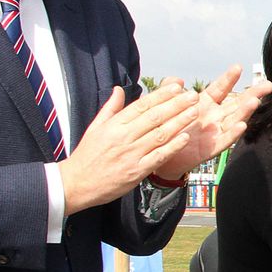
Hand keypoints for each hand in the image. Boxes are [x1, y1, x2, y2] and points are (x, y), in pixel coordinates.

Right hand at [61, 82, 199, 213]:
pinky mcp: (136, 172)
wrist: (77, 184)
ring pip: (160, 135)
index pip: (142, 106)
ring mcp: (131, 155)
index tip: (177, 87)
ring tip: (194, 112)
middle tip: (192, 96)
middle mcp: (124, 137)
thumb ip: (110, 108)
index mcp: (114, 125)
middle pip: (154, 117)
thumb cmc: (87, 155)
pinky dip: (173, 147)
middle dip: (176, 105)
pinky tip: (185, 138)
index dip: (161, 95)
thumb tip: (119, 89)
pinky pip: (158, 157)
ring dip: (179, 122)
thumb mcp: (95, 127)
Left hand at [151, 66, 270, 182]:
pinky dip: (233, 133)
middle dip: (252, 94)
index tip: (238, 67)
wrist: (158, 153)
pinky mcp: (211, 148)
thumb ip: (169, 90)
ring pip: (234, 120)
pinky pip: (225, 140)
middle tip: (268, 85)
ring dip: (245, 111)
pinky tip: (242, 125)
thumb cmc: (165, 127)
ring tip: (254, 101)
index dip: (229, 78)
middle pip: (237, 103)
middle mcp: (214, 116)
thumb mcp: (165, 105)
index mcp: (204, 103)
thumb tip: (177, 79)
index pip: (220, 88)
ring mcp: (215, 132)